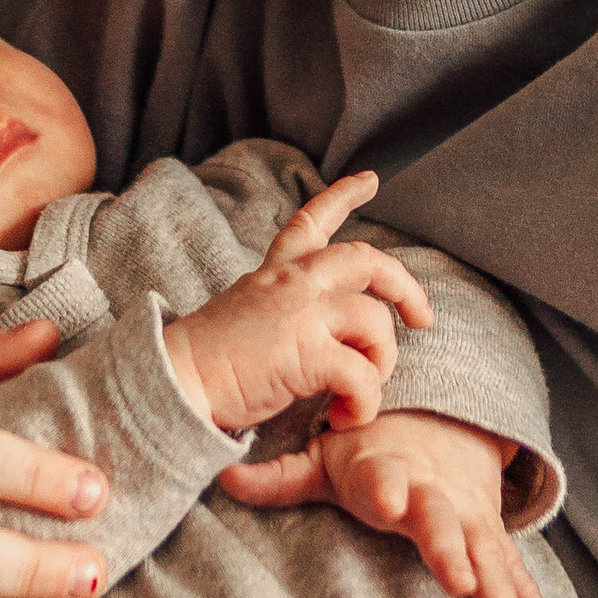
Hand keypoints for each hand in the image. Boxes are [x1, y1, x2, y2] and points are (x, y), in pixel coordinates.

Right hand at [165, 172, 430, 436]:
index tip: (370, 180)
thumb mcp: (245, 313)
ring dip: (382, 363)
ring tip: (361, 393)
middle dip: (405, 287)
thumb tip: (317, 323)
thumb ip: (282, 307)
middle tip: (422, 318)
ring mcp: (301, 315)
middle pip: (366, 262)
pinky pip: (363, 374)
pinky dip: (364, 401)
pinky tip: (346, 417)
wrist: (175, 385)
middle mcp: (292, 284)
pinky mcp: (307, 353)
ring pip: (375, 322)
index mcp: (275, 274)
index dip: (343, 196)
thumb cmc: (207, 362)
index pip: (311, 222)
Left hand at [221, 412, 554, 597]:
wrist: (435, 421)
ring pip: (486, 555)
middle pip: (442, 522)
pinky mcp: (488, 534)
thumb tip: (223, 477)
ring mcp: (466, 516)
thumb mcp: (323, 458)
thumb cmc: (366, 452)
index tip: (390, 502)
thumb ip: (279, 474)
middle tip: (460, 584)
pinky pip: (513, 570)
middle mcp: (432, 493)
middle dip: (452, 551)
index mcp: (386, 471)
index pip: (385, 478)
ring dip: (500, 596)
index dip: (387, 489)